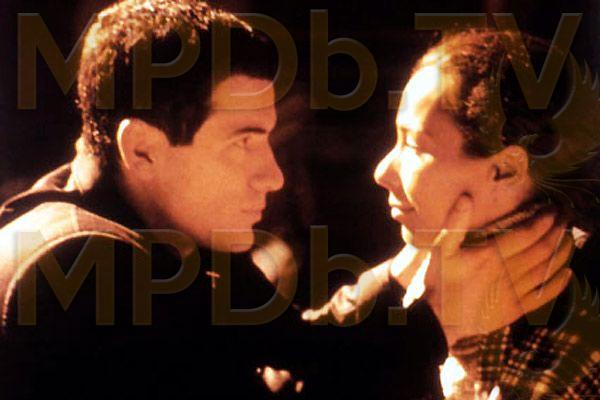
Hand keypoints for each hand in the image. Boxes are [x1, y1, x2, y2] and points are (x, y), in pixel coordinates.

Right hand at [394, 195, 573, 345]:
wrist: (439, 320)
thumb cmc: (439, 282)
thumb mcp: (442, 249)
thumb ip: (455, 222)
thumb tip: (467, 197)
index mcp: (491, 255)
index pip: (526, 234)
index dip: (543, 221)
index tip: (553, 210)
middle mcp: (507, 272)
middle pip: (541, 249)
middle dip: (556, 232)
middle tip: (565, 219)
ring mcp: (513, 292)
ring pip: (545, 270)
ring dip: (561, 253)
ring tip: (569, 240)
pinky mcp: (515, 309)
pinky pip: (543, 296)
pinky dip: (558, 284)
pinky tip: (566, 274)